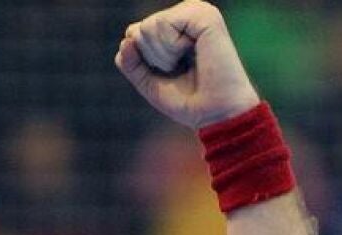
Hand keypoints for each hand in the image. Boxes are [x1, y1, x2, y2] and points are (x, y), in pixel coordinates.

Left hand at [115, 0, 261, 128]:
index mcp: (177, 26)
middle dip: (153, 58)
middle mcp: (188, 14)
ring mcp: (197, 12)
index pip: (136, 32)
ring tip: (187, 63)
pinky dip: (171, 46)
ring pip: (149, 26)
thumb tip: (126, 40)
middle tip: (181, 70)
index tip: (172, 73)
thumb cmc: (189, 101)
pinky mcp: (205, 16)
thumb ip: (131, 63)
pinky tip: (193, 52)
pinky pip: (163, 23)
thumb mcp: (150, 83)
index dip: (145, 60)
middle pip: (140, 29)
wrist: (216, 114)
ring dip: (163, 55)